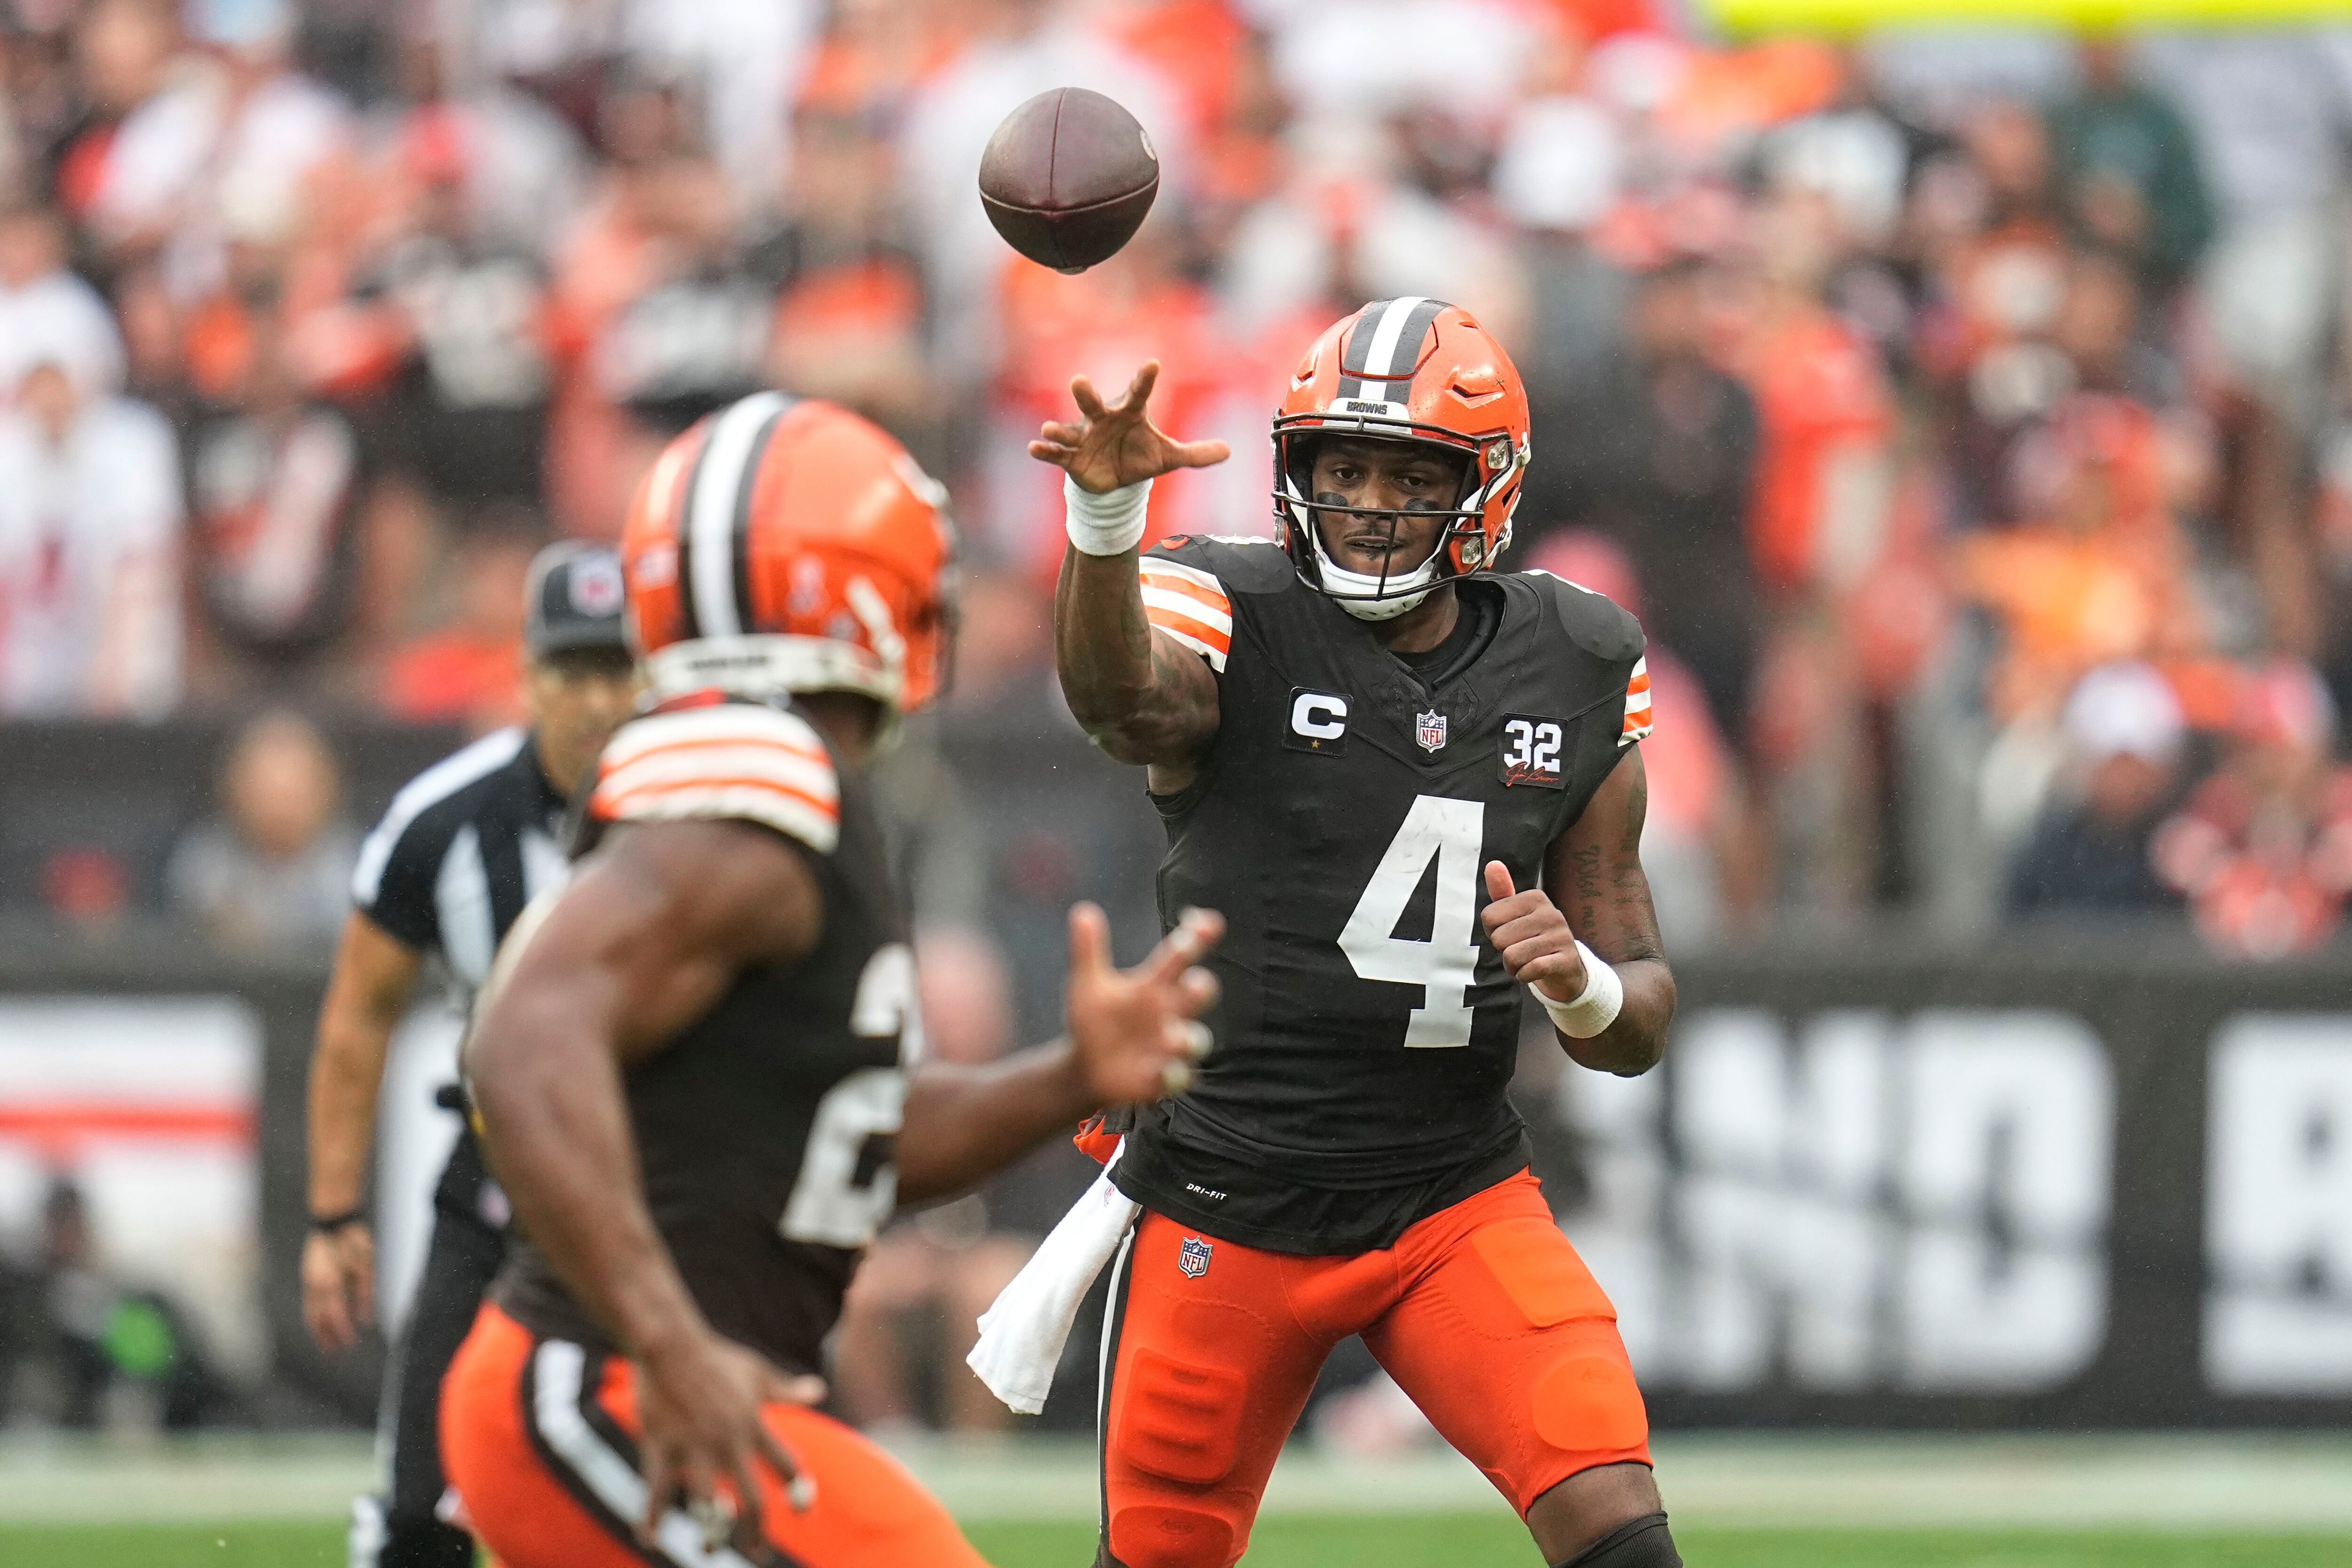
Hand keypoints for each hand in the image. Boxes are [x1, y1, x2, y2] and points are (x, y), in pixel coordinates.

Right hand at [301, 1223, 373, 1351]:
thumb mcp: (367, 1267)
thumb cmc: (354, 1241)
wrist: (333, 1219)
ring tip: (325, 1342)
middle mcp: (315, 1286)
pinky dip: (313, 1316)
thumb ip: (365, 1295)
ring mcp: (308, 1281)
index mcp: (331, 1284)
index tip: (350, 1344)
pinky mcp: (307, 1276)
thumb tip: (364, 1320)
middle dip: (325, 1337)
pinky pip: (308, 1303)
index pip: (336, 1317)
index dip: (342, 1333)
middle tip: (334, 1353)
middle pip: (317, 1320)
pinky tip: (320, 1322)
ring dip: (317, 1329)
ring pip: (310, 1313)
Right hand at [636, 1327, 826, 1554]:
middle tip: (758, 1555)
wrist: (670, 1344)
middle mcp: (729, 1441)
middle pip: (752, 1499)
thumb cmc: (716, 1357)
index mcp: (754, 1425)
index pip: (786, 1463)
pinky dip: (651, 1517)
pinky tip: (649, 1538)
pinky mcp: (662, 1446)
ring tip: (708, 1550)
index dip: (797, 1488)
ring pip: (709, 1503)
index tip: (806, 1510)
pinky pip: (657, 1490)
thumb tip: (818, 1391)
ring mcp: (695, 1447)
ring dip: (711, 1532)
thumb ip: (786, 1390)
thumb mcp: (757, 1372)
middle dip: (756, 1531)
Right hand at [1027, 361, 1229, 494]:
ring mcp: (1084, 437)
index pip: (1139, 394)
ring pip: (1070, 428)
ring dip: (1059, 428)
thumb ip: (1195, 454)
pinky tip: (1034, 447)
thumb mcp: (1169, 458)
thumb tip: (1229, 451)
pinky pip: (1057, 453)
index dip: (1145, 380)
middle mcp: (1104, 420)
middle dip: (1086, 394)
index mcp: (1129, 414)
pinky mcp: (1071, 457)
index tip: (1153, 364)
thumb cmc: (1138, 456)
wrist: (1112, 480)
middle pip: (1095, 403)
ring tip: (1051, 427)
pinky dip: (1045, 450)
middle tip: (1078, 381)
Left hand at [1065, 902, 1222, 1102]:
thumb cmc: (1094, 1019)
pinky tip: (1163, 1075)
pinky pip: (1178, 1077)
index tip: (1206, 922)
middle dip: (1201, 987)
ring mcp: (1169, 1046)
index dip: (1196, 938)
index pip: (1181, 957)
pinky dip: (1173, 1075)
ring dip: (1187, 1038)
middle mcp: (1169, 1012)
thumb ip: (1088, 951)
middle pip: (1199, 994)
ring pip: (1195, 1039)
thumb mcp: (1087, 984)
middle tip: (1195, 980)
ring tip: (1172, 1037)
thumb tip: (1082, 911)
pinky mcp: (1163, 1078)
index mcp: (1154, 986)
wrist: (1086, 1066)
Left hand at [1480, 862, 1587, 1003]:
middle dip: (1502, 952)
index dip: (1493, 932)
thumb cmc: (1532, 938)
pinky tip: (1533, 972)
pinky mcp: (1567, 959)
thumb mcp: (1516, 914)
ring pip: (1512, 956)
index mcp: (1535, 897)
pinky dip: (1525, 976)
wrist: (1565, 967)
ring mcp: (1561, 936)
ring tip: (1525, 962)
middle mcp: (1550, 913)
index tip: (1510, 933)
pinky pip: (1531, 969)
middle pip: (1499, 938)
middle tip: (1519, 950)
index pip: (1488, 917)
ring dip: (1512, 967)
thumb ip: (1502, 891)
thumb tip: (1492, 864)